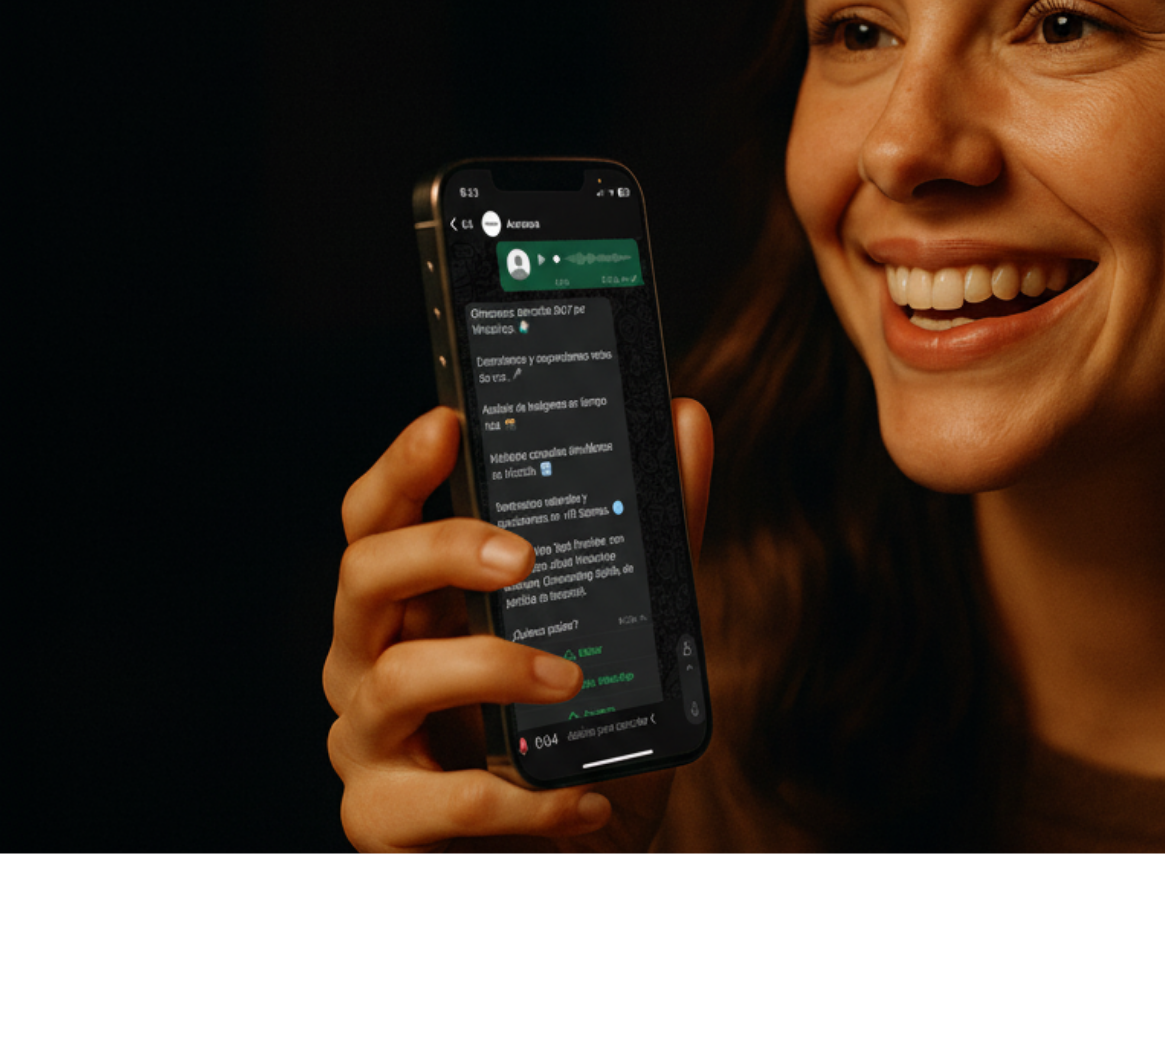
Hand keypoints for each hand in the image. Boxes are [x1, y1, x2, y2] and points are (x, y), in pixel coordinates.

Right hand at [325, 400, 712, 852]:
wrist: (576, 861)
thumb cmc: (582, 731)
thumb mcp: (630, 624)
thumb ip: (655, 528)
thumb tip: (688, 419)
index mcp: (417, 599)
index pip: (380, 517)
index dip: (402, 466)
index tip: (450, 423)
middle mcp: (372, 659)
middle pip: (362, 575)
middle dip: (440, 550)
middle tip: (524, 556)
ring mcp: (370, 744)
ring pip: (392, 681)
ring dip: (492, 670)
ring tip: (572, 679)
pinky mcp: (384, 825)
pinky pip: (442, 803)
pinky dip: (522, 800)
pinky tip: (584, 799)